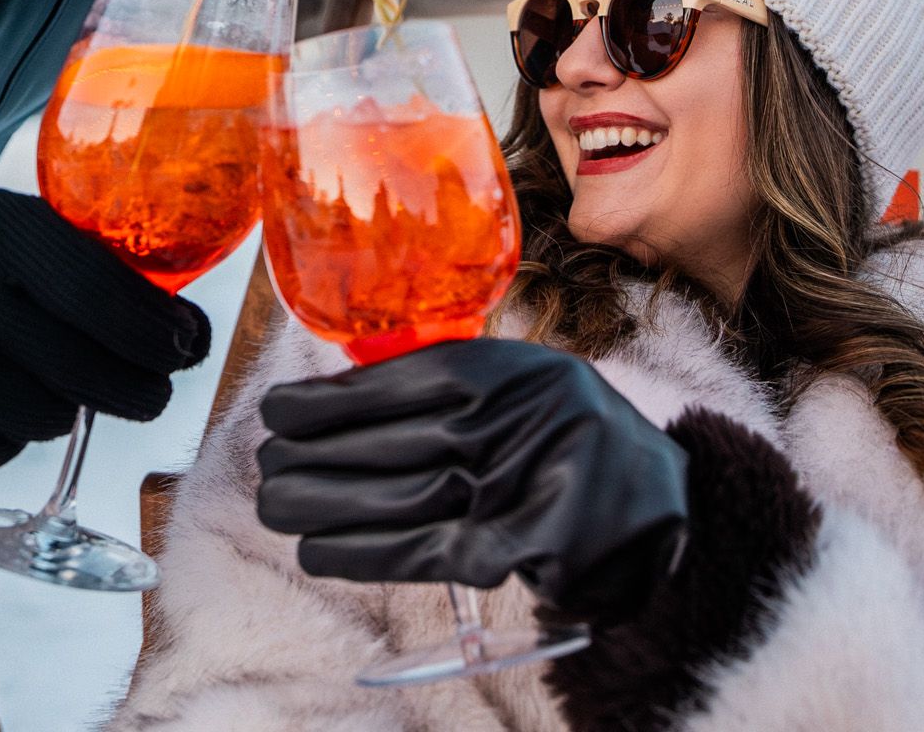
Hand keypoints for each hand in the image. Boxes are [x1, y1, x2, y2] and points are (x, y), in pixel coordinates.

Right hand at [0, 183, 210, 484]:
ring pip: (48, 421)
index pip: (100, 296)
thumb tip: (190, 334)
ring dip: (66, 409)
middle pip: (85, 372)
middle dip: (140, 389)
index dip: (157, 332)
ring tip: (41, 378)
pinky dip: (7, 437)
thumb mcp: (16, 230)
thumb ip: (94, 268)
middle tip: (152, 389)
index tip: (186, 346)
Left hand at [256, 339, 690, 617]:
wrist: (658, 503)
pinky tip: (320, 551)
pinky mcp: (522, 548)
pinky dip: (364, 553)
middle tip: (265, 465)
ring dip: (327, 506)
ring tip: (276, 507)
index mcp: (515, 370)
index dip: (333, 400)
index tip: (277, 411)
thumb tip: (341, 400)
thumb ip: (453, 386)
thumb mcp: (525, 383)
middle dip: (316, 455)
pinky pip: (426, 552)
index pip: (406, 381)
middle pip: (394, 440)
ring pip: (400, 497)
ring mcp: (523, 485)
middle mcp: (518, 421)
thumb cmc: (571, 436)